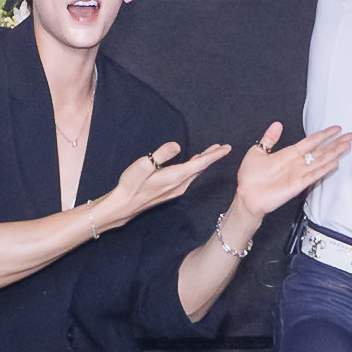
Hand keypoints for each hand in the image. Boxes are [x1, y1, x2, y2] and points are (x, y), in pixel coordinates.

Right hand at [98, 138, 230, 227]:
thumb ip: (162, 154)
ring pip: (195, 173)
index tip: (226, 148)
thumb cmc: (131, 184)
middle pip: (200, 168)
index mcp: (175, 176)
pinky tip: (193, 164)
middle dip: (212, 157)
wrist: (124, 205)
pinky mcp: (171, 191)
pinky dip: (195, 168)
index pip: (200, 163)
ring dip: (204, 162)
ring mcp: (176, 190)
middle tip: (223, 147)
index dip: (214, 155)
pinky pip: (189, 177)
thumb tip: (177, 145)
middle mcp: (179, 185)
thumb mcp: (144, 165)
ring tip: (211, 152)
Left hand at [220, 119, 349, 238]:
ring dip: (335, 153)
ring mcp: (298, 174)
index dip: (324, 134)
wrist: (246, 195)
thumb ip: (269, 139)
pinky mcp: (297, 185)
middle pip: (321, 151)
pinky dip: (324, 169)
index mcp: (289, 154)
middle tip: (350, 136)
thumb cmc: (250, 177)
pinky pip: (313, 175)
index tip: (336, 129)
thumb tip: (277, 124)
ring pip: (321, 161)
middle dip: (336, 143)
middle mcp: (297, 163)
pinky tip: (335, 162)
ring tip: (347, 145)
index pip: (311, 142)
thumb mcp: (257, 152)